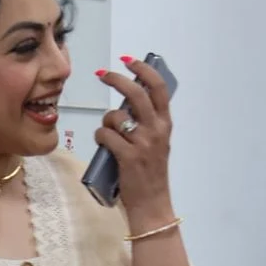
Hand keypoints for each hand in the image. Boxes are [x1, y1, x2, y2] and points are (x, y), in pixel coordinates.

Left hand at [94, 57, 174, 221]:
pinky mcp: (128, 157)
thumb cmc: (150, 174)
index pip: (158, 88)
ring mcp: (143, 144)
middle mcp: (156, 131)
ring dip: (105, 121)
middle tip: (103, 74)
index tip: (129, 60)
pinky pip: (106, 135)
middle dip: (116, 79)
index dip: (142, 70)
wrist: (152, 205)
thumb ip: (147, 124)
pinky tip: (103, 145)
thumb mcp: (156, 144)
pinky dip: (100, 137)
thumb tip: (128, 103)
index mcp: (165, 125)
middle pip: (135, 94)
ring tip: (108, 134)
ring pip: (116, 116)